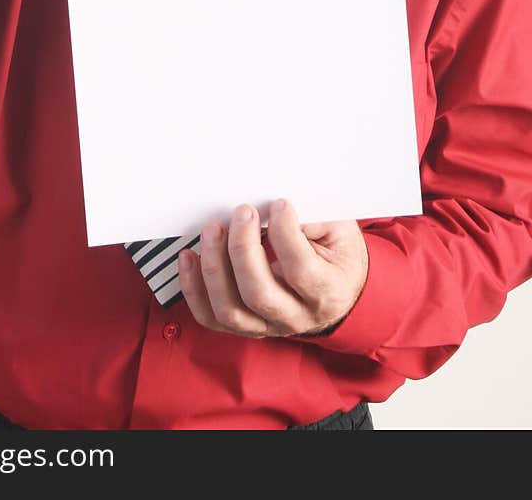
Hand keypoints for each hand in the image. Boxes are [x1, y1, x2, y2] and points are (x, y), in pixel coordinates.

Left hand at [178, 199, 368, 338]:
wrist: (341, 292)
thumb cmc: (338, 256)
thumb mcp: (339, 233)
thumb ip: (314, 221)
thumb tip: (274, 210)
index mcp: (327, 292)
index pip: (300, 269)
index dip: (285, 233)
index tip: (278, 204)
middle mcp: (296, 316)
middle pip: (259, 293)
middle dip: (242, 248)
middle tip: (241, 212)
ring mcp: (268, 326)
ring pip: (230, 310)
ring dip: (214, 267)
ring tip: (212, 230)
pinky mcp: (246, 326)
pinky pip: (211, 317)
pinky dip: (194, 288)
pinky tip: (191, 257)